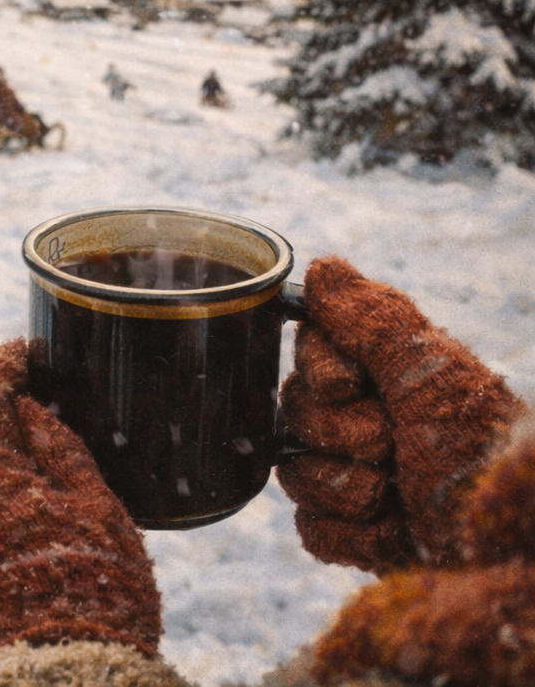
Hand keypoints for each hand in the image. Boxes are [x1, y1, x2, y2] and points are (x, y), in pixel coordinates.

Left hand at [0, 338, 161, 666]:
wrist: (51, 676)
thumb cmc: (87, 586)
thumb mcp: (92, 503)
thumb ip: (57, 445)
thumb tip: (27, 407)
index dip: (4, 363)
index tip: (29, 352)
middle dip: (0, 410)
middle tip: (43, 397)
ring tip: (45, 458)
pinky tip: (27, 509)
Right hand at [277, 257, 520, 571]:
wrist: (512, 538)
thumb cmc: (483, 450)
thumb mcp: (433, 375)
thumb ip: (373, 320)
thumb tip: (321, 268)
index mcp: (385, 375)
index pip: (307, 352)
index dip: (322, 371)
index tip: (357, 383)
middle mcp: (364, 420)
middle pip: (293, 411)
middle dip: (341, 433)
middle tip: (391, 445)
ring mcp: (354, 478)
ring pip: (294, 472)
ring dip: (348, 487)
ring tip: (398, 495)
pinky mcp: (352, 534)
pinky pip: (311, 528)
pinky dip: (351, 533)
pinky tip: (392, 530)